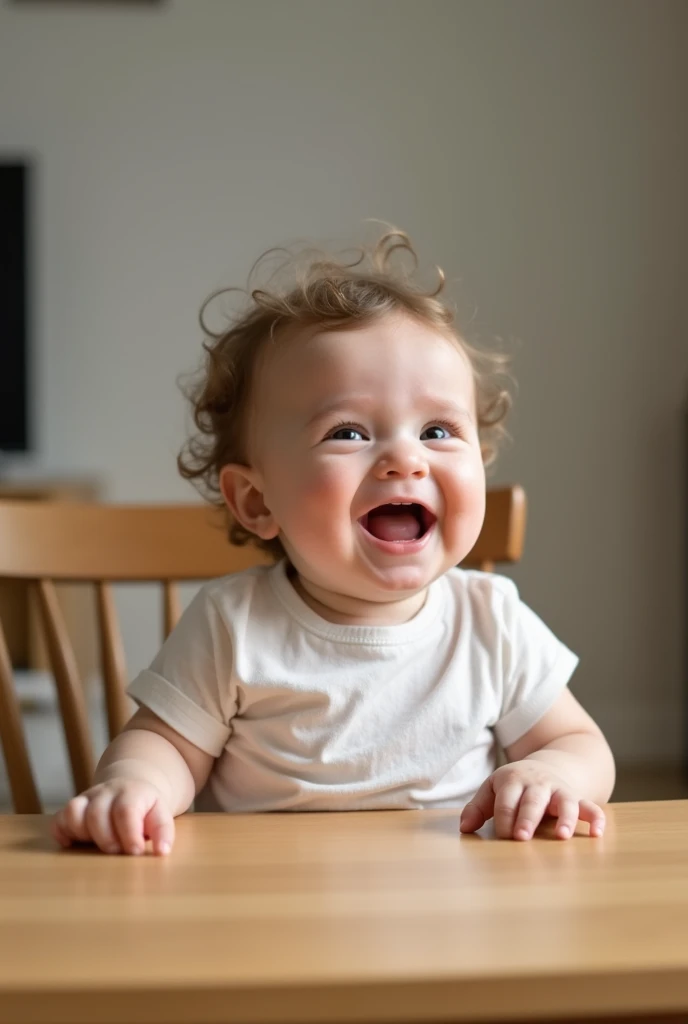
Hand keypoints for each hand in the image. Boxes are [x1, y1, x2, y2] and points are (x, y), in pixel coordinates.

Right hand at [51, 779, 174, 855]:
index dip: (129, 833)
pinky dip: (61, 833)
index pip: (126, 810)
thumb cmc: (145, 808)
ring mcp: (87, 799)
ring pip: (74, 811)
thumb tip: (162, 851)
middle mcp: (106, 792)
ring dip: (82, 834)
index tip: (135, 852)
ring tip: (95, 847)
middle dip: (106, 839)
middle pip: (97, 813)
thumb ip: (163, 831)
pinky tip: (72, 845)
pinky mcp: (74, 809)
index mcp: (131, 793)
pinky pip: (59, 818)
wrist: (129, 786)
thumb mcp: (160, 814)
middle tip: (117, 852)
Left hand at [459, 760, 605, 840]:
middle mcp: (537, 784)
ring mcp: (559, 790)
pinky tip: (597, 834)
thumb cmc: (515, 785)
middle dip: (526, 818)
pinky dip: (595, 818)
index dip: (503, 819)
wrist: (548, 765)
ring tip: (562, 836)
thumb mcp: (494, 789)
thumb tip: (464, 828)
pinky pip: (590, 806)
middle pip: (532, 801)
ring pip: (564, 801)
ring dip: (564, 818)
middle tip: (521, 837)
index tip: (503, 836)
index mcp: (512, 780)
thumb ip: (478, 808)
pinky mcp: (577, 797)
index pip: (505, 801)